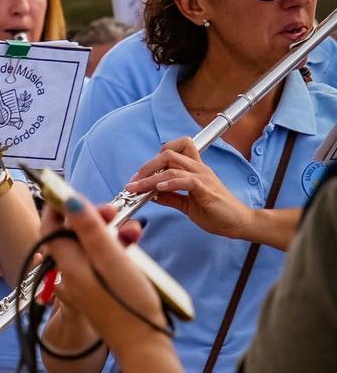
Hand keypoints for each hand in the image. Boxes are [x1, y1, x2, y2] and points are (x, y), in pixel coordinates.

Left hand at [40, 194, 161, 355]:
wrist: (143, 345)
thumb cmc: (128, 303)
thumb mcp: (110, 257)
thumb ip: (88, 228)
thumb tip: (68, 200)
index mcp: (68, 266)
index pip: (51, 229)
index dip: (57, 207)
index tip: (68, 190)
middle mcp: (70, 276)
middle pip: (72, 238)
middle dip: (91, 220)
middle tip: (112, 211)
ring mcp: (83, 286)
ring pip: (90, 250)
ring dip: (109, 235)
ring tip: (133, 231)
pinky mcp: (98, 293)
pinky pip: (100, 265)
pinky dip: (114, 253)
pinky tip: (133, 250)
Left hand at [124, 136, 252, 240]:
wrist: (239, 223)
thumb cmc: (216, 213)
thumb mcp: (187, 205)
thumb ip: (171, 197)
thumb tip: (151, 194)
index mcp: (194, 170)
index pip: (176, 148)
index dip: (155, 157)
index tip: (140, 175)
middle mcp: (199, 169)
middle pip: (168, 154)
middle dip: (146, 166)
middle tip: (133, 182)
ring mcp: (203, 177)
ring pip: (172, 166)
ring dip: (150, 177)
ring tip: (137, 188)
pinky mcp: (207, 189)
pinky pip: (185, 180)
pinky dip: (169, 183)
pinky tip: (158, 189)